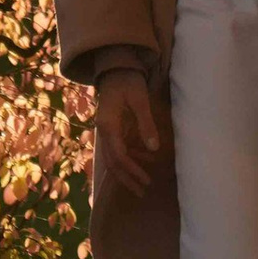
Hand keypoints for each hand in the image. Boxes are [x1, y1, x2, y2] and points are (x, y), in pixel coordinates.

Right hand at [94, 64, 162, 193]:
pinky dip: (129, 159)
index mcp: (108, 125)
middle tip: (142, 192)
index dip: (132, 171)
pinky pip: (118, 149)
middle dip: (126, 179)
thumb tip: (153, 149)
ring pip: (113, 158)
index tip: (146, 180)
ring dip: (126, 172)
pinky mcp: (111, 128)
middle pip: (112, 162)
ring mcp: (106, 130)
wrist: (115, 66)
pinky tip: (144, 162)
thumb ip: (146, 124)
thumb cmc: (128, 80)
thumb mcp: (140, 100)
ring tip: (142, 185)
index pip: (119, 155)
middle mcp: (103, 131)